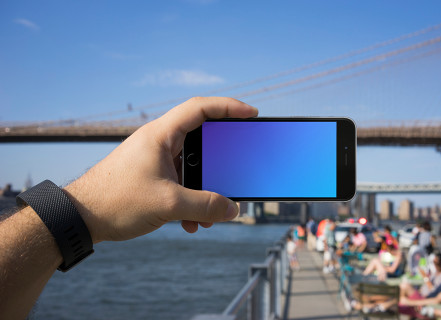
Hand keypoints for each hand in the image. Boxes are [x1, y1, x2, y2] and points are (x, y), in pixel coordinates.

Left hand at [64, 97, 257, 241]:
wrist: (80, 218)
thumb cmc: (116, 201)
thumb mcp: (169, 205)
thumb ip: (206, 206)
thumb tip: (232, 209)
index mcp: (161, 135)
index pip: (200, 108)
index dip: (229, 107)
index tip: (250, 114)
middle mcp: (158, 142)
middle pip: (200, 137)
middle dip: (221, 156)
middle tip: (238, 161)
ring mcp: (154, 159)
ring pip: (191, 165)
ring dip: (205, 186)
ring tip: (212, 211)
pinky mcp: (151, 175)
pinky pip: (180, 181)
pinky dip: (190, 198)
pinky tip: (191, 221)